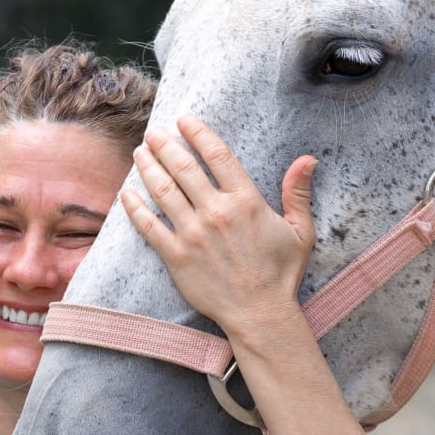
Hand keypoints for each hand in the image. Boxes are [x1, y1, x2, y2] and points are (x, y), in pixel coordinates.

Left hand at [120, 115, 315, 340]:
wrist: (260, 314)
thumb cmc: (281, 273)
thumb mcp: (301, 231)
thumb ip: (298, 193)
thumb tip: (308, 159)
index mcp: (246, 201)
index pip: (217, 155)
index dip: (198, 133)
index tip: (184, 120)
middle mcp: (216, 213)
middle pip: (183, 167)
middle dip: (164, 144)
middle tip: (154, 133)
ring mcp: (193, 235)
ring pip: (162, 190)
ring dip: (147, 167)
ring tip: (140, 153)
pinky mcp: (176, 258)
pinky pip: (149, 226)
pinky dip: (134, 207)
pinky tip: (127, 192)